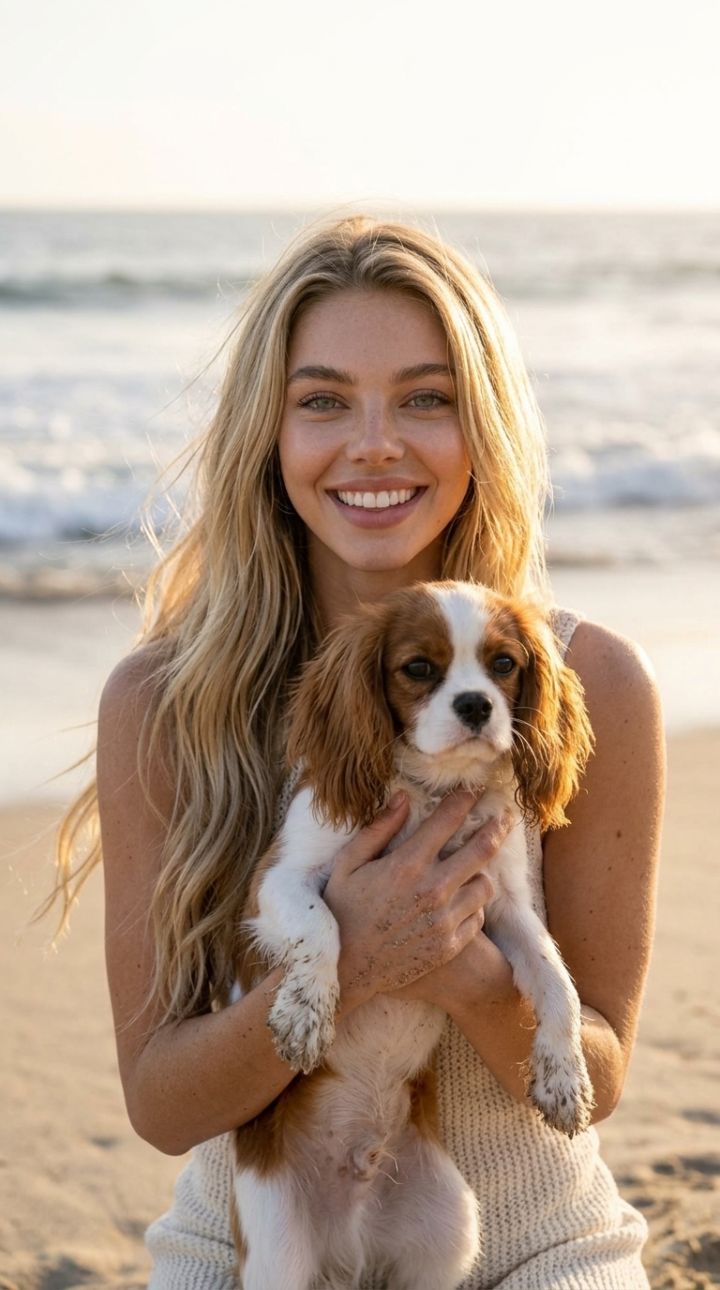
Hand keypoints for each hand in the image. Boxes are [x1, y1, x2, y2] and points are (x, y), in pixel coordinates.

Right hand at [323, 790, 504, 1012]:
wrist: (345, 970)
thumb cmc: (342, 911)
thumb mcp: (347, 864)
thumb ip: (378, 829)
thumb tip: (402, 797)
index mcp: (406, 864)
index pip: (448, 820)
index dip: (465, 799)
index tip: (474, 789)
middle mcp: (432, 889)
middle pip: (482, 849)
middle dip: (497, 827)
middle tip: (506, 817)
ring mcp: (444, 919)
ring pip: (485, 884)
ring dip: (482, 870)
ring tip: (476, 866)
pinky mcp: (450, 945)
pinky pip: (477, 916)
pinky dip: (473, 904)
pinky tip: (462, 900)